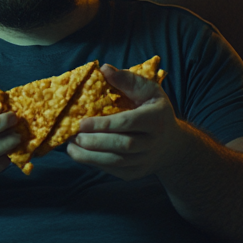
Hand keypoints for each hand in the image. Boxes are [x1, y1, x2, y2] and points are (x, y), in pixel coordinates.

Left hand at [66, 64, 184, 179]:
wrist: (171, 144)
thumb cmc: (154, 110)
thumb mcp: (148, 90)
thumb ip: (127, 80)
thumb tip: (104, 69)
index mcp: (156, 119)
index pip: (128, 123)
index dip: (103, 124)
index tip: (81, 122)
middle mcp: (153, 142)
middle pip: (122, 145)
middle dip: (94, 141)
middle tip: (73, 135)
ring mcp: (145, 160)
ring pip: (116, 162)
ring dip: (90, 156)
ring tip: (71, 146)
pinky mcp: (136, 173)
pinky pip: (114, 170)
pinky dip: (95, 163)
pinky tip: (81, 153)